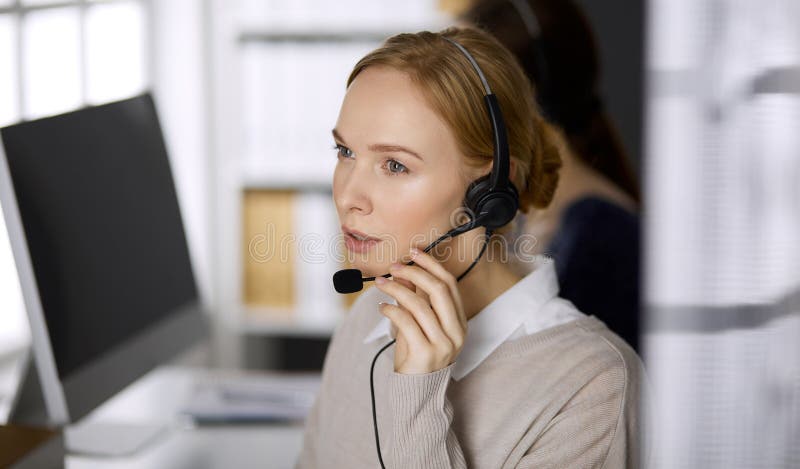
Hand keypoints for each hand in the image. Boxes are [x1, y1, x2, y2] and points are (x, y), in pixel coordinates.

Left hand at [375, 248, 466, 373]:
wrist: (416, 390)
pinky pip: (407, 322)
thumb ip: (414, 298)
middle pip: (439, 290)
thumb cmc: (416, 354)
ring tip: (381, 284)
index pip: (449, 284)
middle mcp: (456, 332)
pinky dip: (392, 310)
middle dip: (415, 273)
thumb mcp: (417, 323)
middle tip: (394, 266)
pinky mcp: (425, 353)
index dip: (431, 265)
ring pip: (420, 305)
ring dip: (397, 289)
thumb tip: (402, 270)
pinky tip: (382, 307)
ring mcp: (443, 344)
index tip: (414, 252)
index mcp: (459, 322)